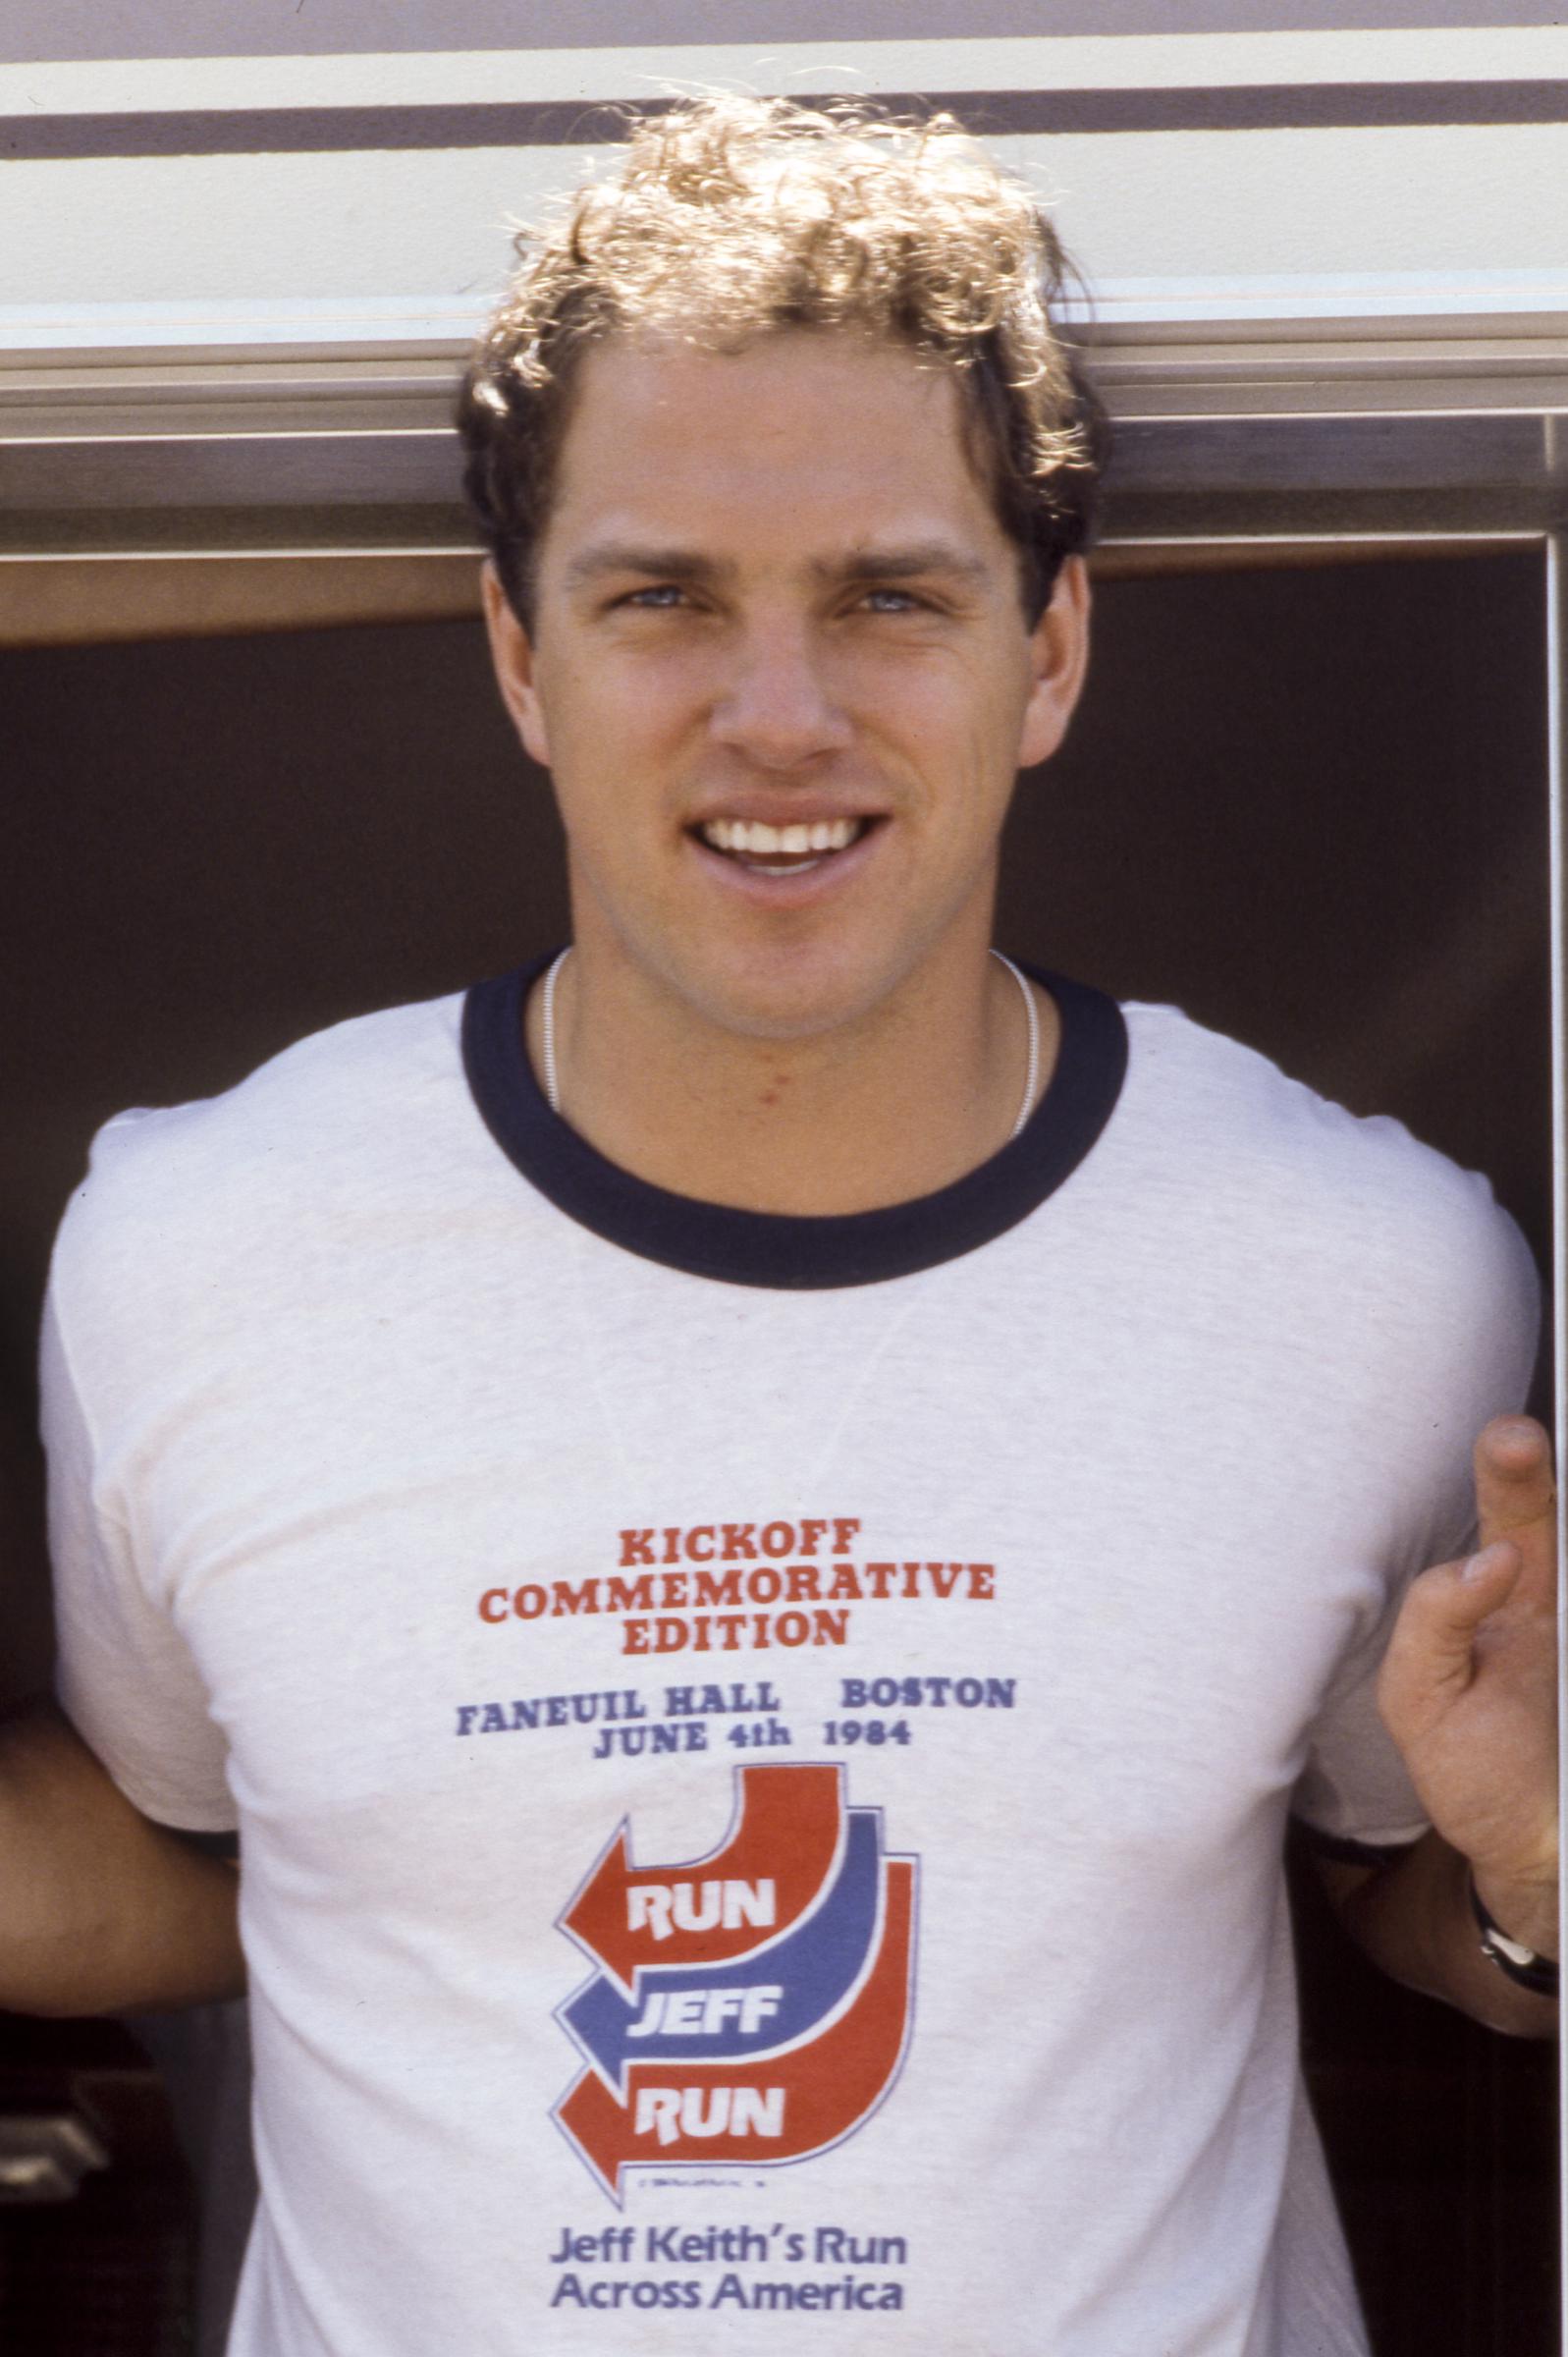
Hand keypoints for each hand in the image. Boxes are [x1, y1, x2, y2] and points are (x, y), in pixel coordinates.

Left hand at [1377, 1416, 1557, 1952]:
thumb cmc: (1473, 1767)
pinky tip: (1564, 1653)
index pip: (1515, 1513)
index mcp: (1511, 1595)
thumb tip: (1491, 1560)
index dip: (1513, 1468)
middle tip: (1525, 1442)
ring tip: (1536, 1568)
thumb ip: (1434, 1622)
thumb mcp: (1420, 1701)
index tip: (1512, 1437)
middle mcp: (1567, 1600)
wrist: (1538, 1853)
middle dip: (1550, 1478)